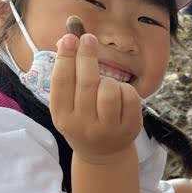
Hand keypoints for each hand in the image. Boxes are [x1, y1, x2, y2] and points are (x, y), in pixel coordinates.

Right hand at [49, 32, 142, 162]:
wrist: (103, 154)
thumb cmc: (83, 119)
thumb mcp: (68, 104)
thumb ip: (67, 76)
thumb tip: (67, 40)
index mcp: (62, 116)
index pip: (62, 82)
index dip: (66, 57)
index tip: (70, 38)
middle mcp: (83, 124)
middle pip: (87, 83)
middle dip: (87, 56)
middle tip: (89, 39)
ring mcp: (107, 129)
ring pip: (110, 90)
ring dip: (109, 79)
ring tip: (106, 84)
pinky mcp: (129, 128)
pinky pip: (130, 98)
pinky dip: (126, 90)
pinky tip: (121, 94)